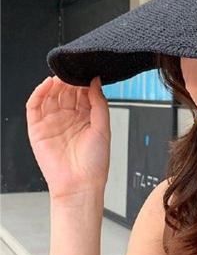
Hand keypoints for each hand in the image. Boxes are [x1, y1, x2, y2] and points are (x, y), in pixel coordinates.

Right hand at [26, 75, 110, 201]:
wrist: (80, 184)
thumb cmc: (95, 161)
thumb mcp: (103, 127)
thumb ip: (99, 102)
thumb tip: (95, 81)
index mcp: (86, 116)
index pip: (82, 92)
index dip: (83, 82)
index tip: (86, 71)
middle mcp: (69, 117)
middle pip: (65, 92)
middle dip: (68, 81)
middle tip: (72, 71)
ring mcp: (52, 122)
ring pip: (50, 97)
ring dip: (54, 85)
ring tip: (60, 76)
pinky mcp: (37, 129)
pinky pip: (34, 108)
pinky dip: (38, 94)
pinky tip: (46, 85)